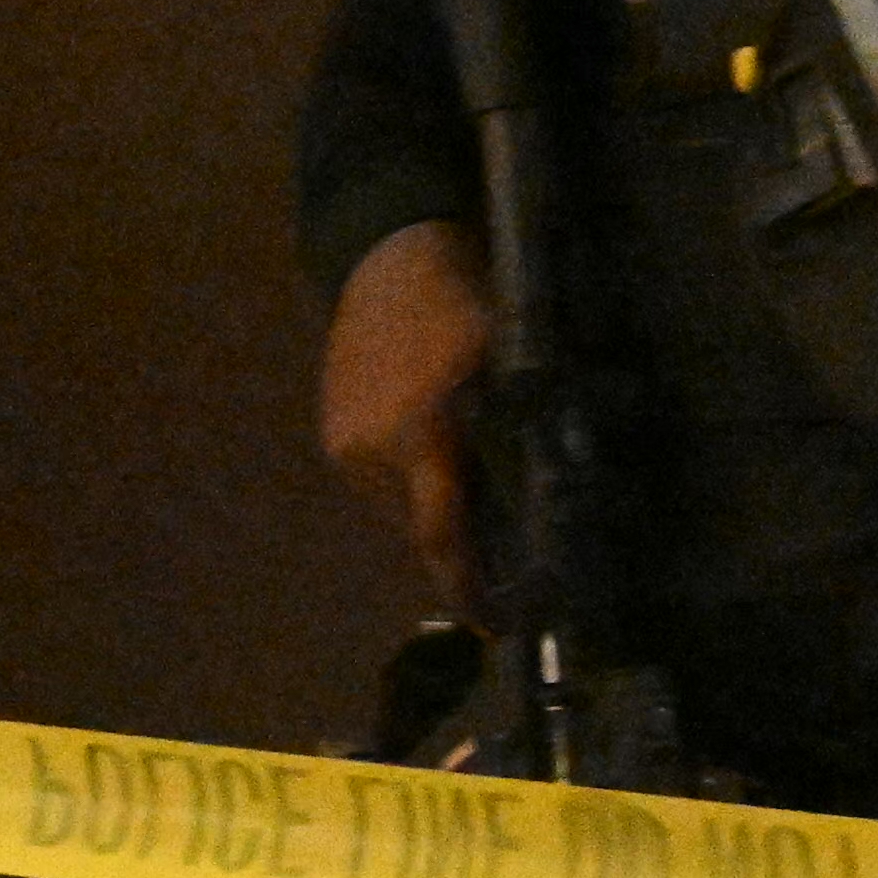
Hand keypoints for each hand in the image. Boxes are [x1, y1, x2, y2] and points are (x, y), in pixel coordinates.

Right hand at [319, 218, 496, 614]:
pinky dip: (414, 483)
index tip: (495, 624)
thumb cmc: (462, 300)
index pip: (441, 536)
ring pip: (400, 510)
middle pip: (421, 530)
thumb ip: (516, 433)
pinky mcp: (334, 435)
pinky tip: (439, 455)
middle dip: (461, 548)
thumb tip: (543, 503)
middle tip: (506, 556)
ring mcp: (346, 446)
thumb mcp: (508, 361)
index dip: (467, 589)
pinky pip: (381, 483)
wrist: (387, 253)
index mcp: (416, 435)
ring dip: (437, 512)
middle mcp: (371, 453)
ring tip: (474, 493)